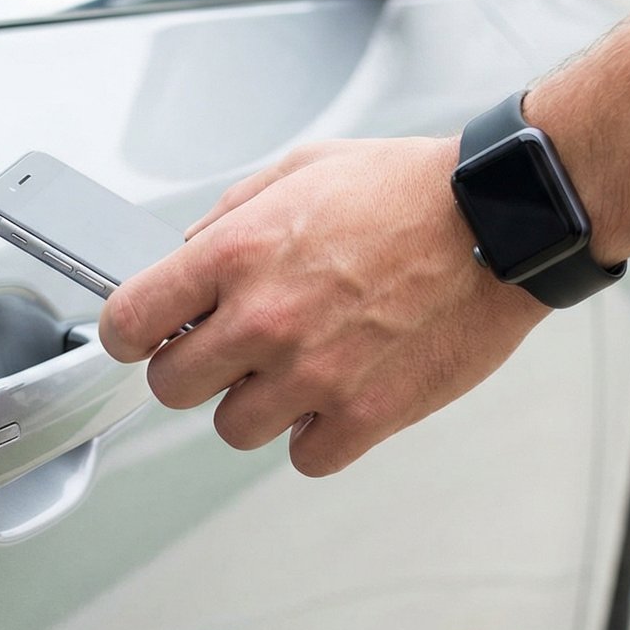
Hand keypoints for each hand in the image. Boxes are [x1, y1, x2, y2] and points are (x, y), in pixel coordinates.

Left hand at [98, 137, 548, 475]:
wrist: (500, 222)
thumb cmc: (409, 190)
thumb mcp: (300, 171)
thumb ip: (230, 217)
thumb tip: (184, 255)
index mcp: (236, 253)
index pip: (128, 320)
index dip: (131, 332)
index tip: (146, 334)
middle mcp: (265, 319)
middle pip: (172, 387)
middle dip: (192, 369)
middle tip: (231, 349)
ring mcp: (314, 375)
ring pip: (233, 429)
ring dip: (255, 405)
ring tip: (297, 368)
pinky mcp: (365, 416)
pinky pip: (304, 457)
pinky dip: (314, 436)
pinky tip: (335, 398)